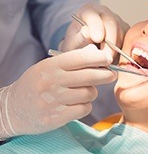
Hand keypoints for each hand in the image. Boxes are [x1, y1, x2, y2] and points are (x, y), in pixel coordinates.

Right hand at [0, 45, 115, 137]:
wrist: (13, 109)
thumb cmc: (36, 84)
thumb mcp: (49, 67)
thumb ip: (72, 60)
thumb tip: (95, 51)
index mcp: (49, 66)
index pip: (80, 58)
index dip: (99, 58)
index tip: (108, 59)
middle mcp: (50, 82)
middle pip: (89, 76)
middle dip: (105, 75)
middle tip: (111, 75)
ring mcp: (52, 101)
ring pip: (89, 93)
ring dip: (92, 93)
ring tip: (86, 91)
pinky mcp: (55, 118)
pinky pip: (83, 109)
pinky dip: (85, 106)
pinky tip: (78, 104)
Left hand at [60, 4, 129, 58]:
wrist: (84, 49)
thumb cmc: (76, 45)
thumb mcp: (72, 43)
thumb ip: (79, 38)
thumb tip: (87, 32)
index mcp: (88, 11)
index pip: (92, 15)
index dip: (96, 26)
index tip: (97, 39)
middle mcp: (104, 13)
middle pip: (111, 24)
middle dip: (109, 43)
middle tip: (105, 58)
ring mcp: (117, 21)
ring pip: (121, 33)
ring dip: (116, 49)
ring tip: (106, 61)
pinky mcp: (126, 31)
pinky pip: (128, 40)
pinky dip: (123, 51)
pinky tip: (114, 59)